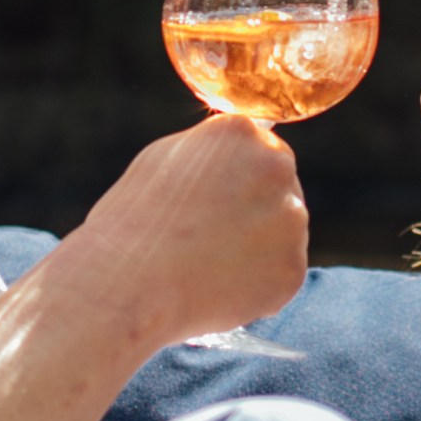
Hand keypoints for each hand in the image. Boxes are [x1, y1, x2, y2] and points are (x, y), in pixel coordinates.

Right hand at [66, 115, 309, 355]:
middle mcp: (277, 168)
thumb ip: (210, 153)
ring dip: (258, 249)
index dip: (237, 182)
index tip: (214, 205)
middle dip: (254, 212)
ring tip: (207, 265)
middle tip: (211, 239)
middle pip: (280, 189)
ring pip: (283, 234)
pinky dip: (257, 286)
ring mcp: (290, 220)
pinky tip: (218, 287)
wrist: (127, 285)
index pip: (260, 151)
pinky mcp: (293, 268)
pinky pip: (281, 275)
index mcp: (242, 133)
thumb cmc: (133, 221)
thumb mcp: (163, 160)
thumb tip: (236, 157)